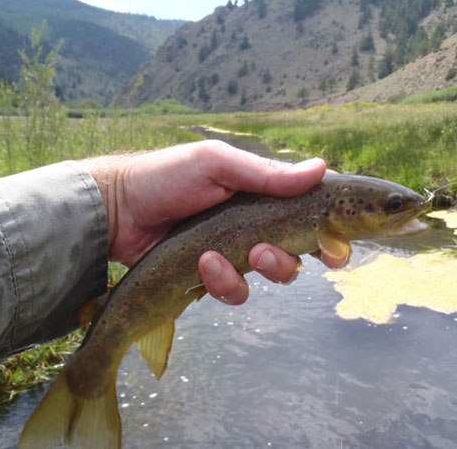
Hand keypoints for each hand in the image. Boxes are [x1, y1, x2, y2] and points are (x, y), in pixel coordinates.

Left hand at [83, 140, 349, 304]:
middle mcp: (257, 226)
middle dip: (290, 258)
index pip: (311, 214)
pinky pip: (237, 291)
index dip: (330, 234)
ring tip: (224, 258)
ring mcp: (237, 254)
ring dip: (257, 272)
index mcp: (265, 196)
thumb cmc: (167, 176)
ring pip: (272, 276)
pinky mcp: (214, 277)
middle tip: (265, 252)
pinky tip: (203, 264)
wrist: (119, 209)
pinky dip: (224, 282)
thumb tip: (322, 168)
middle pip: (300, 253)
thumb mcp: (217, 165)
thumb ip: (267, 174)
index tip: (337, 247)